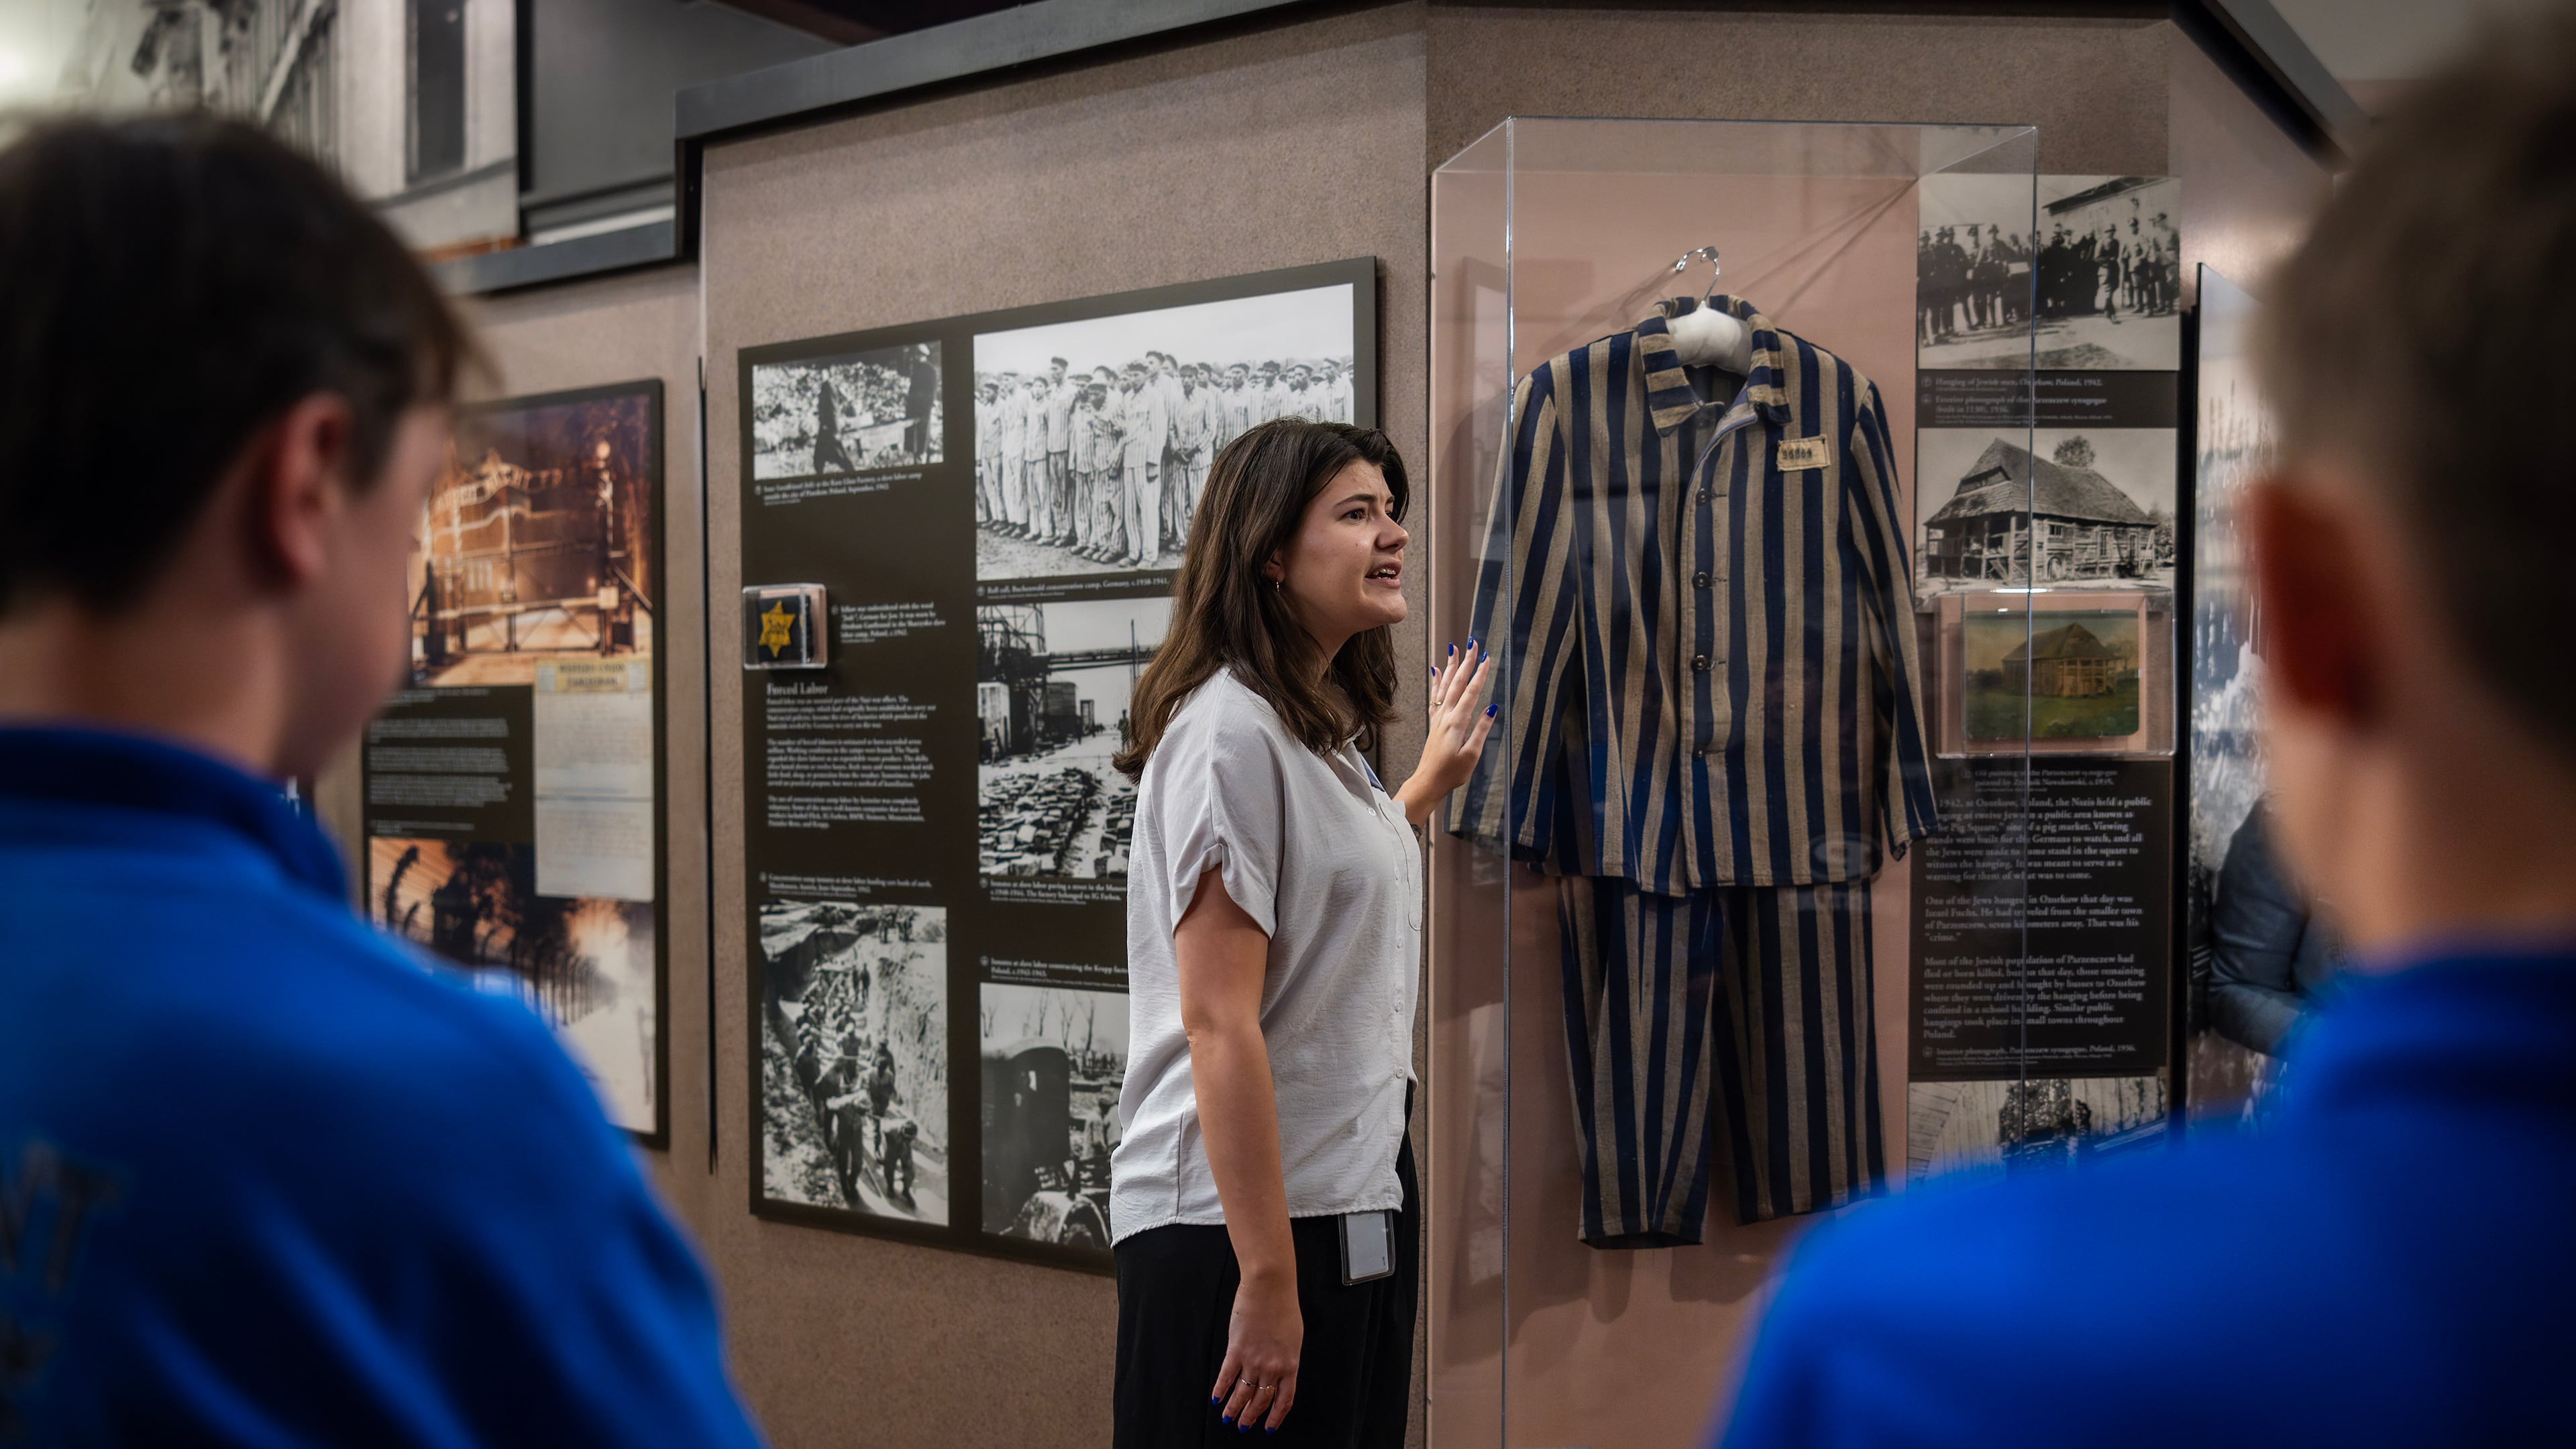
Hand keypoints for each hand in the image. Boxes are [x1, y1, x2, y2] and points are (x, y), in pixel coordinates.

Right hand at [1212, 1272, 1299, 1432]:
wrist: (1270, 1288)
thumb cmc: (1284, 1306)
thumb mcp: (1293, 1338)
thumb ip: (1285, 1357)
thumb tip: (1277, 1372)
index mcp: (1290, 1364)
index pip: (1284, 1400)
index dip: (1275, 1416)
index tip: (1269, 1427)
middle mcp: (1272, 1367)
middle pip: (1261, 1400)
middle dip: (1251, 1416)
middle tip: (1244, 1426)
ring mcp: (1253, 1360)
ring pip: (1242, 1393)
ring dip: (1233, 1409)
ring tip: (1227, 1419)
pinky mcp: (1236, 1351)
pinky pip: (1226, 1376)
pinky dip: (1220, 1390)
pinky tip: (1216, 1399)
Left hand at [1396, 638, 1496, 824]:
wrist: (1427, 781)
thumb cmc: (1451, 773)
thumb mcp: (1472, 754)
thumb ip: (1481, 730)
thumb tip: (1492, 708)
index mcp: (1457, 722)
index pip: (1471, 693)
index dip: (1480, 675)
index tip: (1487, 658)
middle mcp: (1446, 716)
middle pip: (1457, 684)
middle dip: (1466, 662)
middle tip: (1472, 643)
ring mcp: (1438, 718)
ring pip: (1445, 686)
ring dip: (1451, 667)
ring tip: (1453, 649)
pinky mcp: (1435, 723)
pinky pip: (1435, 696)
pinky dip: (1437, 682)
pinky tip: (1437, 670)